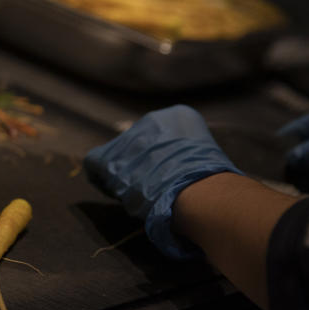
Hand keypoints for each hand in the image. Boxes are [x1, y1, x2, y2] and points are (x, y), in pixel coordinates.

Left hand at [84, 105, 240, 258]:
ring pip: (118, 156)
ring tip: (135, 193)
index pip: (158, 136)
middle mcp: (151, 120)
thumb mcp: (208, 160)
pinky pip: (95, 163)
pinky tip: (114, 192)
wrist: (196, 190)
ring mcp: (127, 137)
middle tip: (147, 185)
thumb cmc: (212, 183)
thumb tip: (180, 174)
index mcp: (180, 116)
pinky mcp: (108, 157)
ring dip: (123, 174)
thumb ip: (189, 158)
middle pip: (135, 144)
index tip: (161, 173)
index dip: (156, 158)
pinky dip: (101, 178)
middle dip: (139, 165)